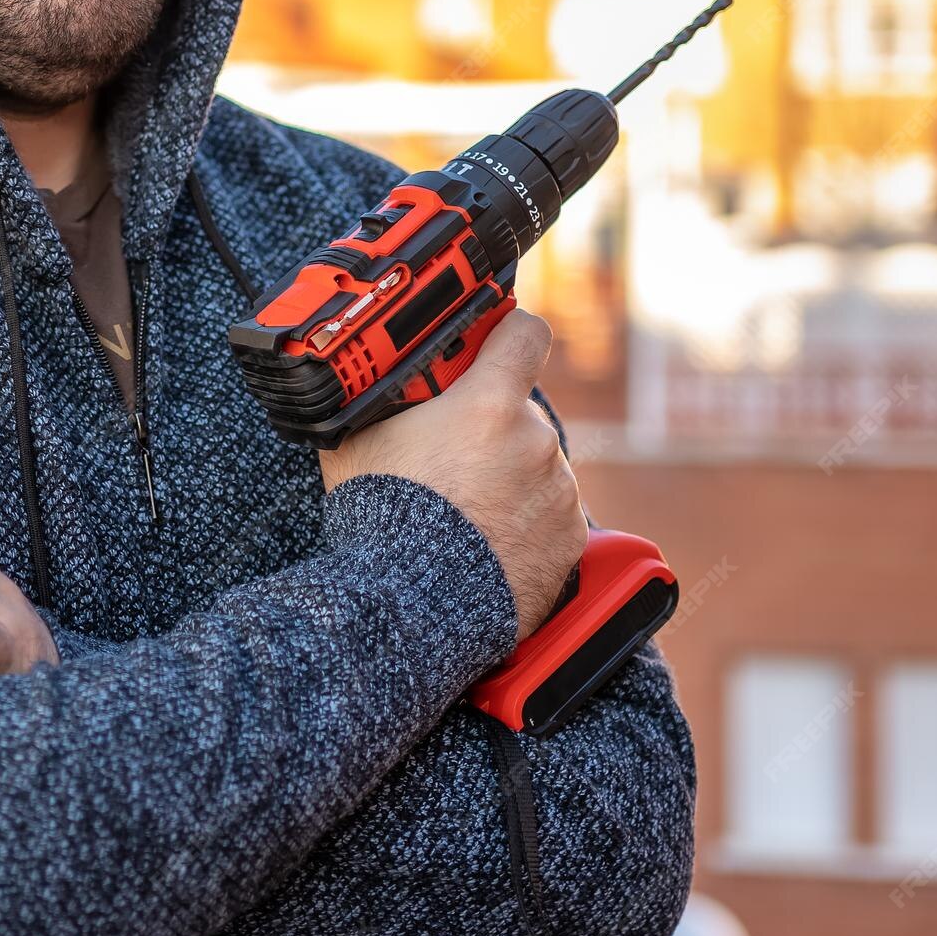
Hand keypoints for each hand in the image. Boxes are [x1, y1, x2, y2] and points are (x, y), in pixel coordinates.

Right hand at [317, 305, 585, 636]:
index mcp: (488, 403)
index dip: (511, 332)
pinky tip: (488, 541)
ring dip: (512, 478)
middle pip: (521, 414)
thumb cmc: (382, 516)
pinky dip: (528, 523)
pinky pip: (552, 514)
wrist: (410, 603)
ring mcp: (558, 491)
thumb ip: (393, 401)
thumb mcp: (365, 438)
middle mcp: (535, 440)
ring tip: (465, 513)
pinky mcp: (571, 538)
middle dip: (493, 429)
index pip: (523, 335)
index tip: (500, 338)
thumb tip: (380, 379)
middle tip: (452, 461)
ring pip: (539, 467)